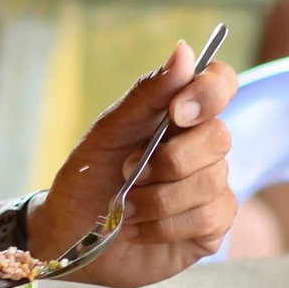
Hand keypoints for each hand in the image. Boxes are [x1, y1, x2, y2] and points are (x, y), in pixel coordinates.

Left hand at [29, 40, 238, 287]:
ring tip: (125, 207)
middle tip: (127, 173)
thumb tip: (184, 50)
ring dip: (158, 198)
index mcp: (178, 115)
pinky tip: (137, 229)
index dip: (209, 92)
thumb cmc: (86, 179)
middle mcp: (201, 147)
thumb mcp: (107, 134)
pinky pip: (208, 219)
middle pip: (218, 138)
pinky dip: (164, 226)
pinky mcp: (210, 228)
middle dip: (168, 160)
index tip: (177, 113)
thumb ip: (147, 95)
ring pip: (211, 182)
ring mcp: (210, 188)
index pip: (220, 83)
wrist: (69, 237)